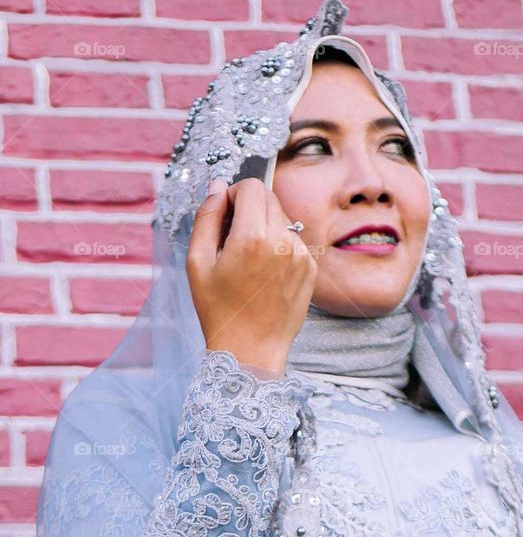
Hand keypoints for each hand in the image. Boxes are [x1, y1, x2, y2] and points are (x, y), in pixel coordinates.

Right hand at [186, 177, 317, 373]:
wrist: (251, 350)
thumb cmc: (219, 310)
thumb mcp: (198, 263)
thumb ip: (207, 217)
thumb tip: (218, 186)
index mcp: (252, 237)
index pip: (252, 186)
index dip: (234, 194)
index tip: (225, 215)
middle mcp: (282, 242)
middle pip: (269, 198)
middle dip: (249, 208)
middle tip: (233, 239)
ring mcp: (301, 256)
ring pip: (282, 219)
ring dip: (264, 228)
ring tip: (249, 262)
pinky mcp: (310, 269)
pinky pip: (293, 241)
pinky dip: (278, 248)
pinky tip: (265, 274)